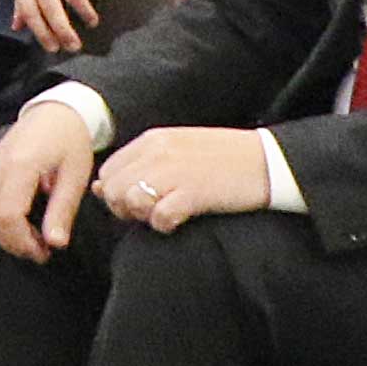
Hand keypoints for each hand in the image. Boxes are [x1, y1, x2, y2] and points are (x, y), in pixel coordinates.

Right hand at [0, 103, 98, 260]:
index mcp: (20, 166)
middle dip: (14, 243)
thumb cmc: (70, 141)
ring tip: (34, 241)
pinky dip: (1, 222)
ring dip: (7, 235)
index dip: (23, 242)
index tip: (44, 253)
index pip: (8, 216)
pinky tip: (23, 224)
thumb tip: (55, 243)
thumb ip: (62, 210)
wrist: (56, 112)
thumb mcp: (75, 176)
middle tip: (41, 252)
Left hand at [92, 127, 277, 235]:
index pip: (107, 172)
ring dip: (144, 216)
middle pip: (112, 190)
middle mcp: (158, 152)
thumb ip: (137, 166)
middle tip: (151, 213)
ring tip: (167, 215)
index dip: (115, 194)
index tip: (138, 203)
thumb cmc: (221, 160)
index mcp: (151, 140)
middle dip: (125, 209)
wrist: (269, 161)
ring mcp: (175, 171)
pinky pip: (159, 217)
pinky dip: (165, 224)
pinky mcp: (194, 192)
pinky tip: (180, 220)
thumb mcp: (175, 152)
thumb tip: (97, 187)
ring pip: (130, 202)